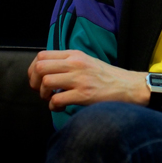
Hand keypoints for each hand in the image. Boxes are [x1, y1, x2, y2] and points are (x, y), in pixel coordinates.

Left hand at [28, 50, 152, 110]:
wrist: (128, 86)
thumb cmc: (107, 77)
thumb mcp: (87, 61)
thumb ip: (69, 63)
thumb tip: (47, 71)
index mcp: (75, 55)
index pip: (42, 55)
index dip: (33, 69)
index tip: (36, 79)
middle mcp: (76, 64)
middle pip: (41, 67)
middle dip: (34, 82)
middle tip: (40, 91)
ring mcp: (79, 79)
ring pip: (46, 82)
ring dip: (43, 95)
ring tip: (51, 99)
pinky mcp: (83, 94)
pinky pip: (57, 100)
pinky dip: (53, 106)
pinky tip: (60, 107)